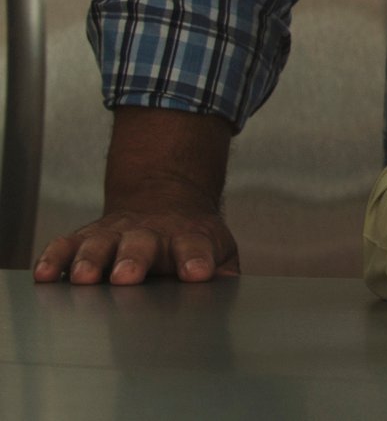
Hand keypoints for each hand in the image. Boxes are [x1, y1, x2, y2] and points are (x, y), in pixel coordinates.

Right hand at [34, 193, 238, 285]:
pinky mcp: (86, 238)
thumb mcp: (219, 251)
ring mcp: (116, 234)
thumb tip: (232, 293)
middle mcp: (151, 234)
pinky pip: (67, 245)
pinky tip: (47, 274)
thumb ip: (226, 273)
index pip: (196, 247)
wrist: (167, 200)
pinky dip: (55, 257)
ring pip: (101, 244)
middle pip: (143, 245)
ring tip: (85, 278)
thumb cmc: (192, 239)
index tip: (197, 274)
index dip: (196, 259)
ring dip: (92, 260)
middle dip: (134, 260)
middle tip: (127, 277)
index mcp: (188, 238)